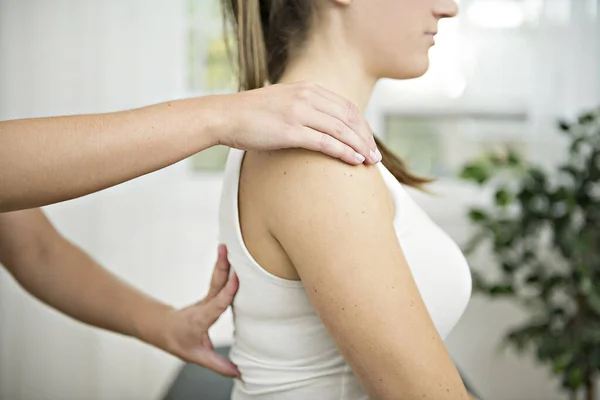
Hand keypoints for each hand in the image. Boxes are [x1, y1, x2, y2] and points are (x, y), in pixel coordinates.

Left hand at [163, 245, 240, 377]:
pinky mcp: (210, 296)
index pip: (217, 303)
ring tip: (228, 246)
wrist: (162, 328)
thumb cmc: (177, 340)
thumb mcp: (196, 356)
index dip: (228, 292)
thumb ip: (217, 364)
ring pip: (216, 278)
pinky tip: (232, 258)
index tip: (237, 278)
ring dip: (223, 262)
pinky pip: (219, 280)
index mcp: (202, 319)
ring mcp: (207, 299)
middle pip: (215, 283)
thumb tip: (238, 372)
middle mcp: (205, 306)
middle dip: (222, 266)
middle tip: (228, 250)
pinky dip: (225, 268)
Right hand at [215, 81, 380, 164]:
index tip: (369, 142)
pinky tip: (354, 160)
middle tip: (375, 157)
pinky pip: (326, 142)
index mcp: (308, 88)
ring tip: (370, 162)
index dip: (362, 126)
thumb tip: (320, 125)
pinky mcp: (290, 130)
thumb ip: (303, 108)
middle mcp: (307, 96)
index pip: (347, 107)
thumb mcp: (283, 102)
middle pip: (350, 118)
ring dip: (360, 147)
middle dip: (366, 138)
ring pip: (341, 130)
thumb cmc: (251, 115)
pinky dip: (344, 152)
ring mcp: (299, 112)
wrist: (225, 116)